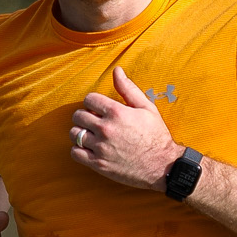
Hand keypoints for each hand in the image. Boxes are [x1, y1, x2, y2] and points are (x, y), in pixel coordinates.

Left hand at [70, 67, 178, 190]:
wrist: (162, 165)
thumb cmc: (156, 135)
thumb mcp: (147, 107)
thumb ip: (128, 89)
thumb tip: (117, 70)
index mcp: (116, 112)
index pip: (89, 99)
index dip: (93, 103)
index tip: (99, 109)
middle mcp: (106, 128)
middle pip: (78, 116)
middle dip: (85, 116)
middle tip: (94, 122)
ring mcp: (100, 147)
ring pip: (74, 134)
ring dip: (80, 133)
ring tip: (91, 135)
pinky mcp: (98, 164)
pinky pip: (75, 153)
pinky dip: (78, 150)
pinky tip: (88, 148)